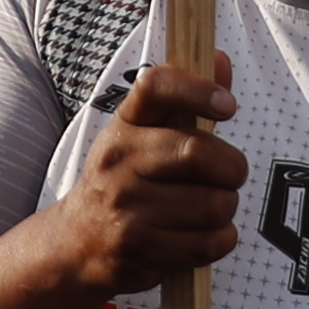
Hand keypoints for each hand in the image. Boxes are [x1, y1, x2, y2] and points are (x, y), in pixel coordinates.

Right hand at [51, 57, 246, 297]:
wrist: (76, 245)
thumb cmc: (124, 182)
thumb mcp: (144, 136)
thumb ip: (186, 100)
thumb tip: (219, 58)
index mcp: (123, 125)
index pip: (155, 86)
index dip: (198, 89)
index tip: (227, 107)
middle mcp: (118, 161)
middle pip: (199, 153)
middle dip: (232, 168)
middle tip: (228, 175)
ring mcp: (125, 207)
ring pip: (213, 204)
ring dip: (225, 209)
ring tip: (209, 209)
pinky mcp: (138, 250)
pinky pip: (208, 242)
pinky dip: (221, 239)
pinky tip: (203, 235)